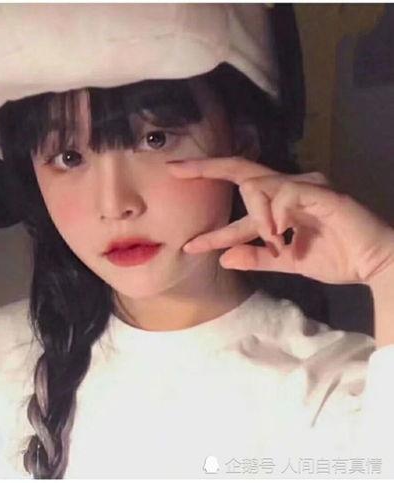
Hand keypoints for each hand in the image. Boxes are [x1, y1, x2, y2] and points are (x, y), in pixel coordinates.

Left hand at [168, 156, 393, 285]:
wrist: (374, 264)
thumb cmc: (335, 257)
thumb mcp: (285, 261)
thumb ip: (256, 257)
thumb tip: (223, 259)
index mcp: (280, 204)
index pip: (238, 204)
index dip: (212, 223)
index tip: (187, 240)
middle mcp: (288, 188)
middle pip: (240, 170)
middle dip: (205, 168)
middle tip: (174, 169)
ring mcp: (304, 186)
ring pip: (257, 184)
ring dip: (254, 214)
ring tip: (269, 238)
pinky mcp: (320, 191)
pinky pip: (284, 193)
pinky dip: (274, 214)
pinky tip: (279, 232)